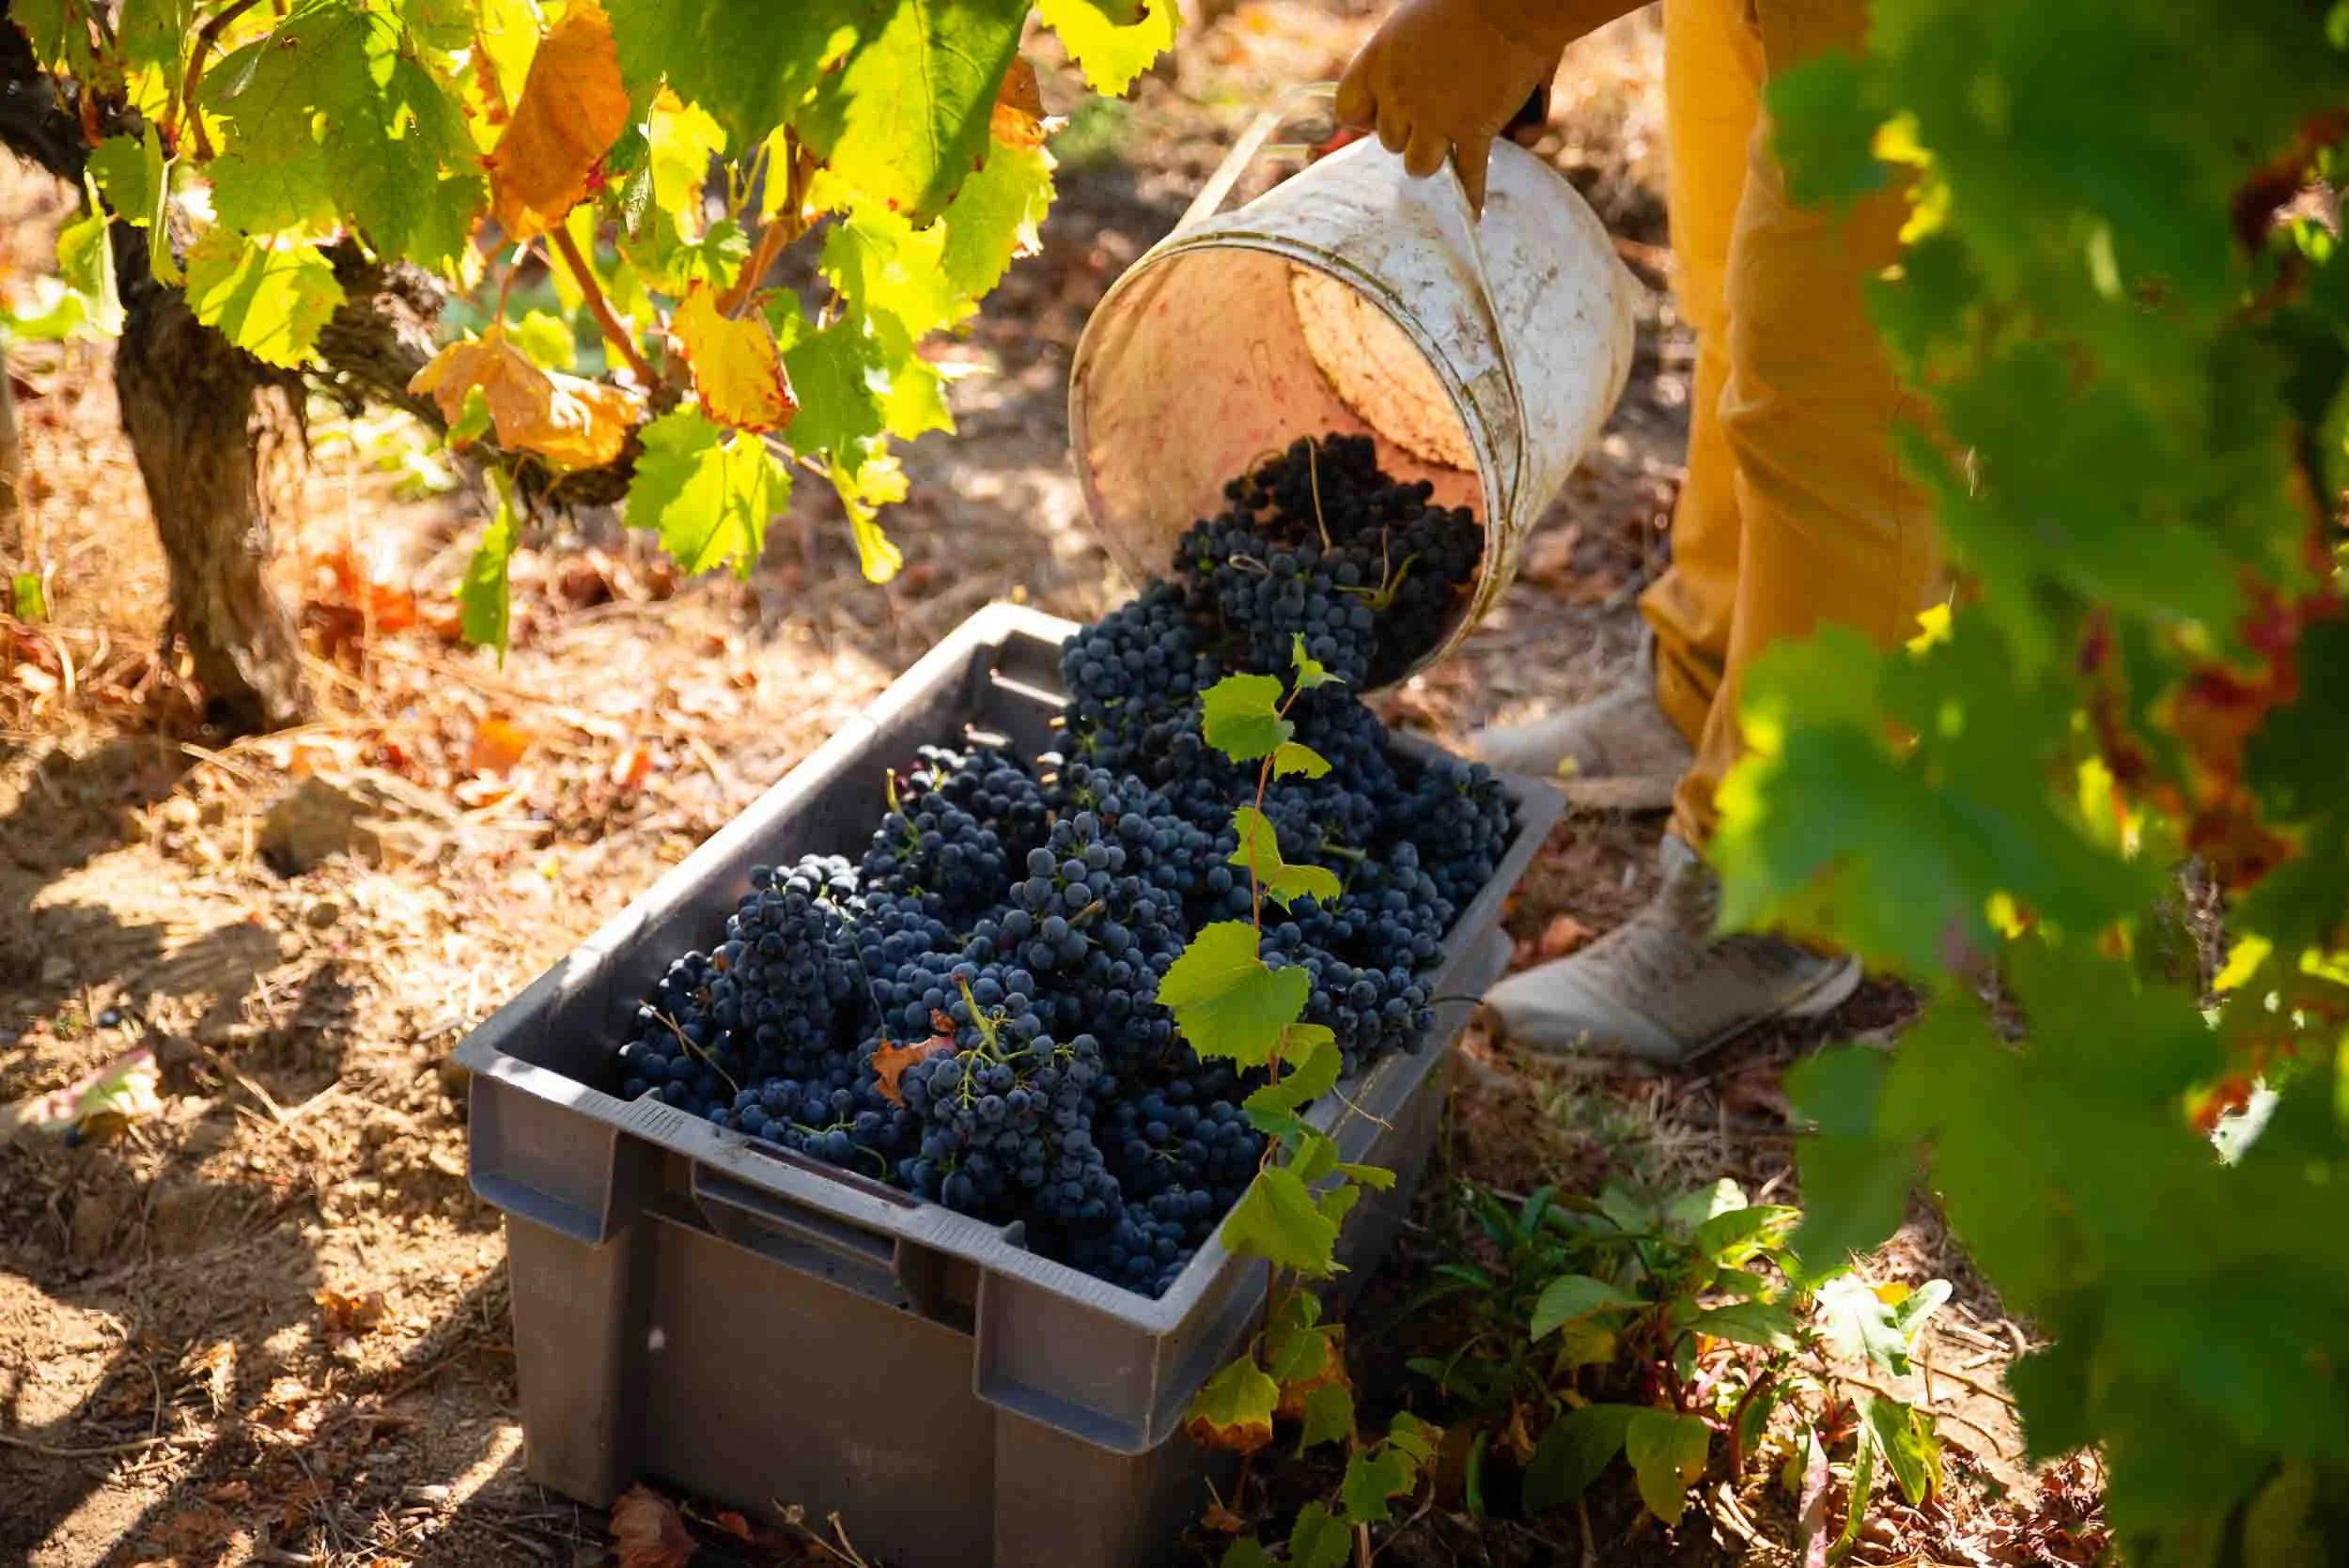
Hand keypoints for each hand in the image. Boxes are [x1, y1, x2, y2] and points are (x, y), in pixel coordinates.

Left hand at [1334, 0, 1567, 211]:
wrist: (1512, 3)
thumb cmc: (1466, 3)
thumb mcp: (1414, 24)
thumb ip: (1403, 63)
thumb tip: (1393, 109)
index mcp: (1378, 62)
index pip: (1348, 110)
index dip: (1365, 116)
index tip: (1380, 112)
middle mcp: (1398, 94)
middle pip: (1388, 140)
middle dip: (1408, 131)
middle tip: (1433, 112)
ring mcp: (1434, 117)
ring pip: (1417, 165)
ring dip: (1432, 157)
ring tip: (1448, 143)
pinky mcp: (1471, 131)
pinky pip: (1467, 175)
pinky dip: (1471, 195)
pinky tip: (1473, 214)